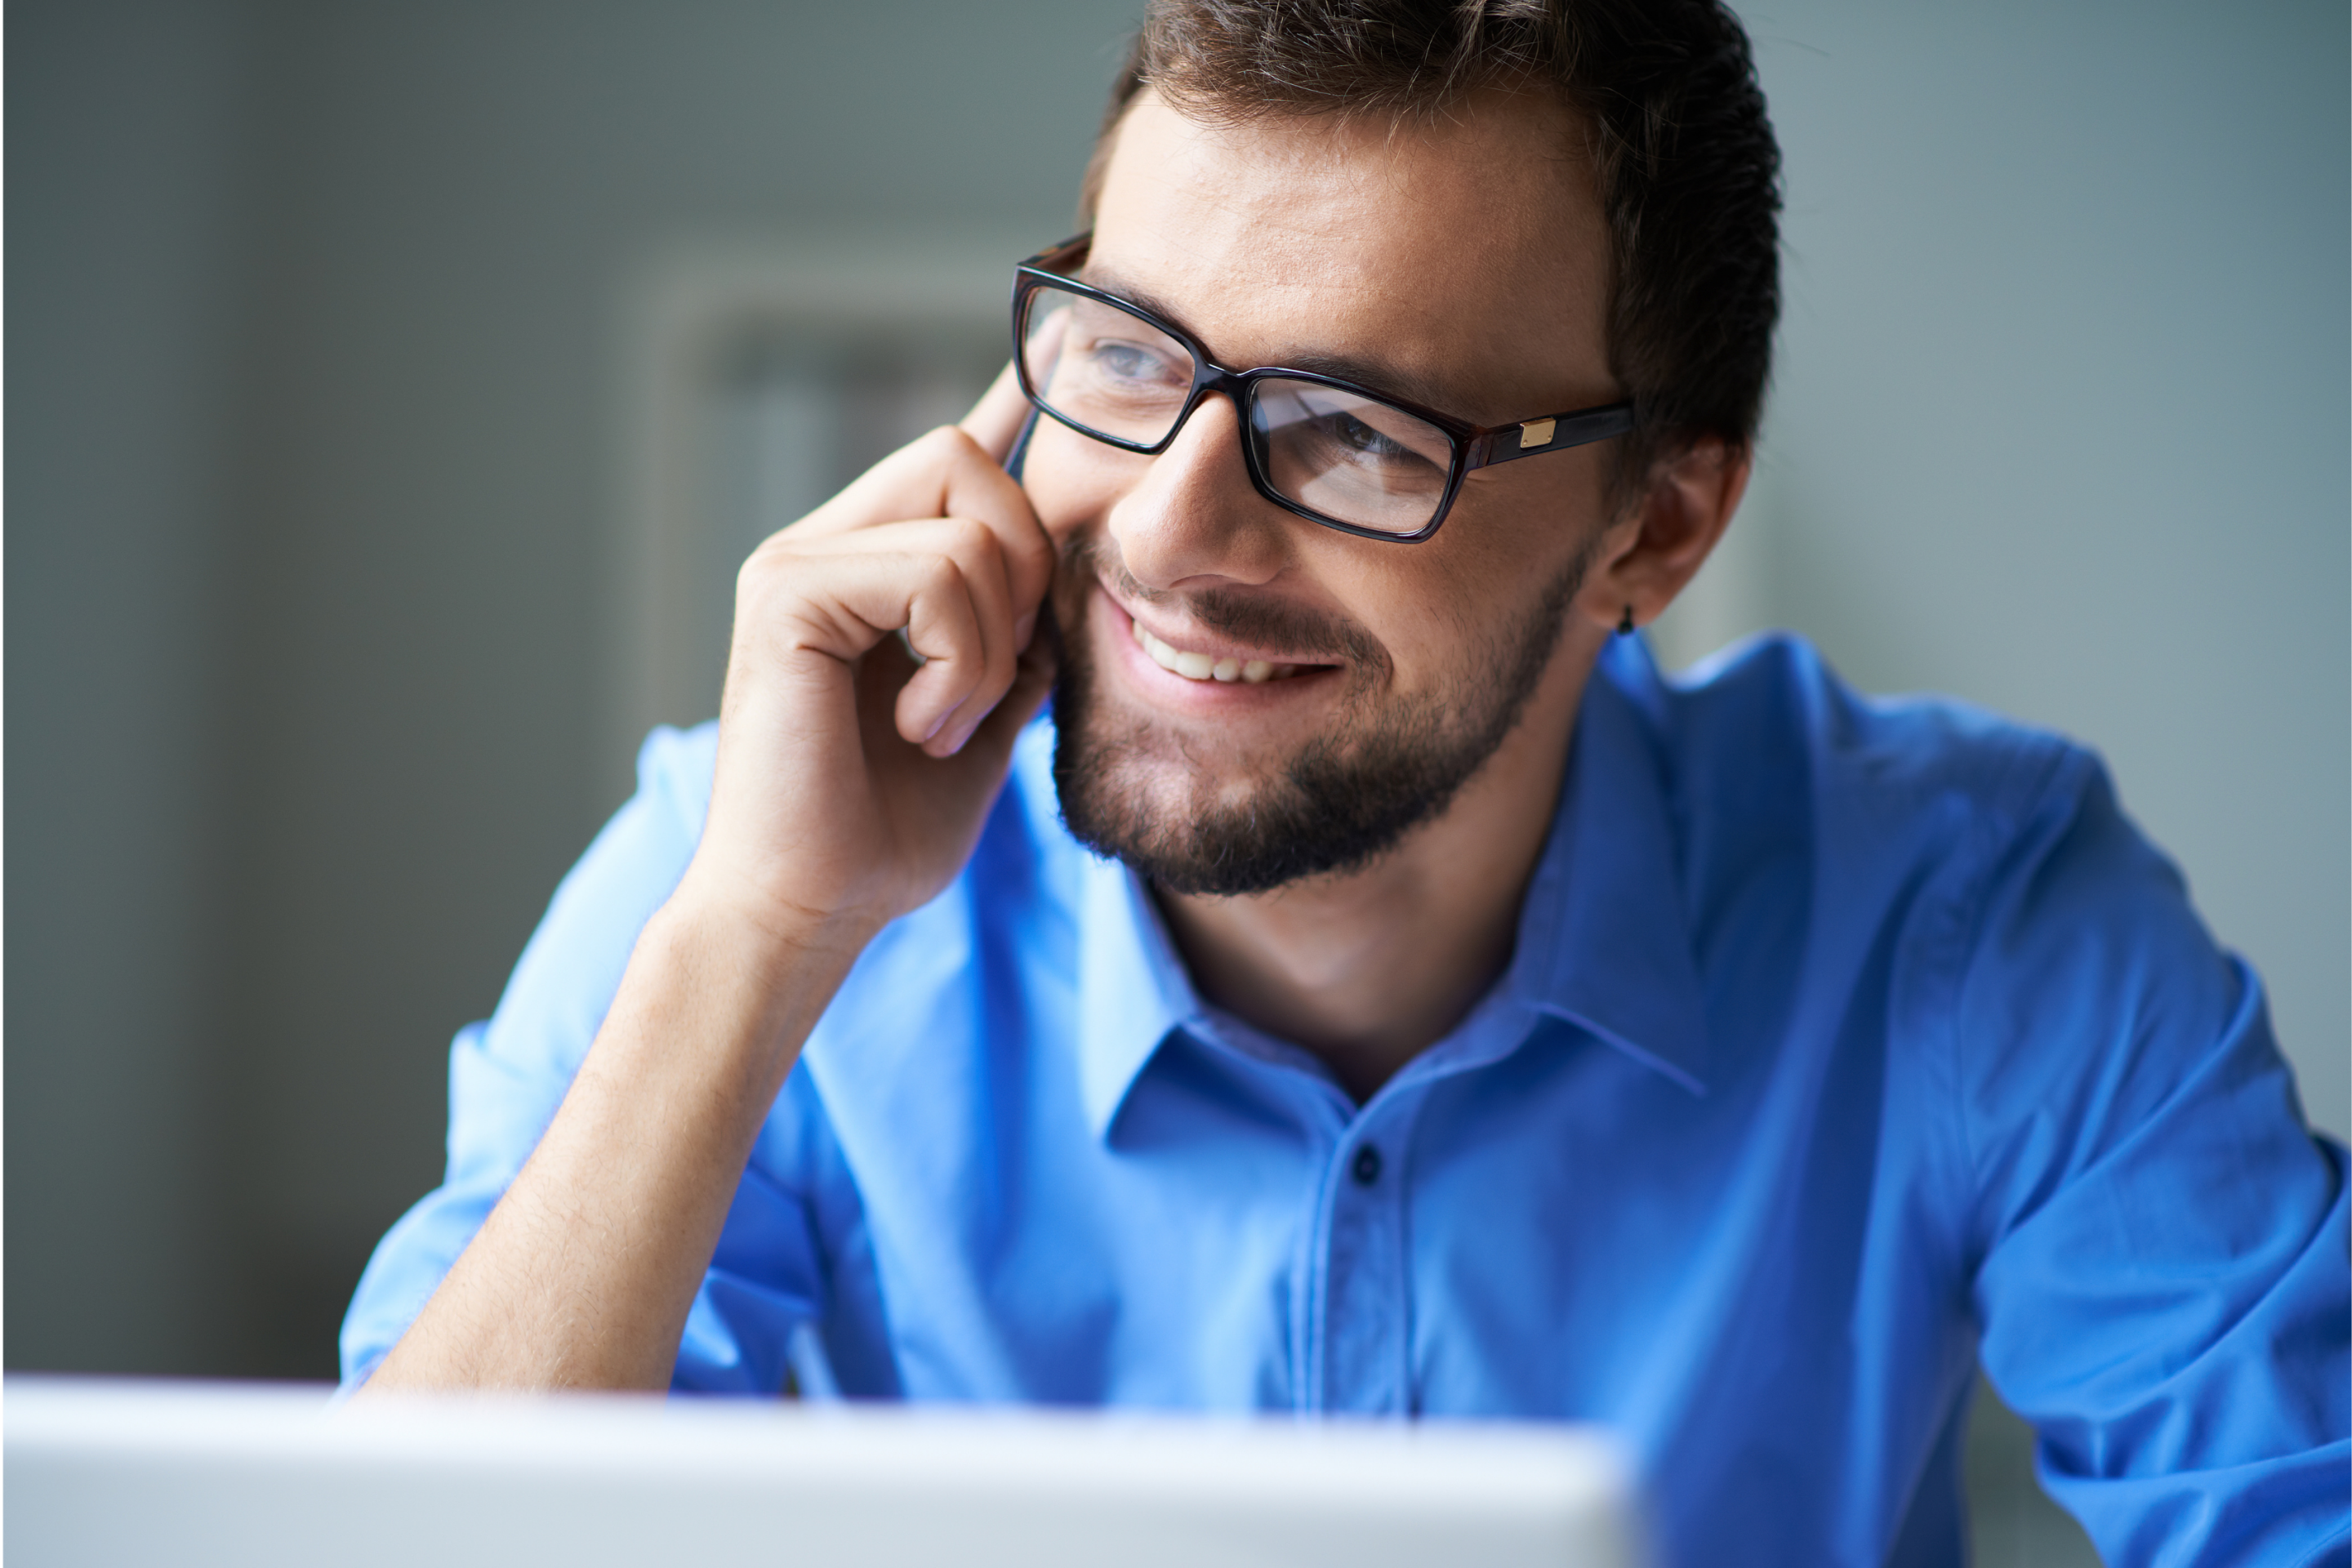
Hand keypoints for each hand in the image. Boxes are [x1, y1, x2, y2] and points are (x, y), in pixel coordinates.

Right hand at [679, 361, 1055, 948]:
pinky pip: (931, 573)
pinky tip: (919, 723)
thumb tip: (1072, 571)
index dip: (1014, 400)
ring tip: (946, 718)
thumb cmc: (886, 829)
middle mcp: (826, 541)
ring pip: (964, 517)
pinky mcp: (785, 589)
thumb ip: (1019, 636)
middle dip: (1021, 569)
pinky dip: (955, 660)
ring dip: (990, 637)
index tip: (1065, 345)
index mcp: (872, 566)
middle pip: (970, 458)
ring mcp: (798, 558)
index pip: (953, 456)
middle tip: (992, 680)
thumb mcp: (986, 716)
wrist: (812, 909)